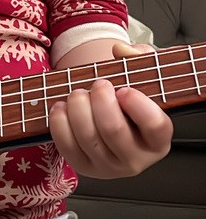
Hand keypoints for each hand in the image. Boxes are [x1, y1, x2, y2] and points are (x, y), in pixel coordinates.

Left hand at [48, 42, 172, 178]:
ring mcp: (108, 167)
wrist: (112, 119)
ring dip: (78, 107)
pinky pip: (66, 145)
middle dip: (100, 100)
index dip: (138, 104)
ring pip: (87, 137)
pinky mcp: (83, 167)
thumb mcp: (143, 76)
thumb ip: (139, 57)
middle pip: (114, 130)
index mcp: (158, 139)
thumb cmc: (129, 99)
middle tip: (98, 84)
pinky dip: (59, 121)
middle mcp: (136, 159)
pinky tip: (62, 106)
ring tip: (78, 93)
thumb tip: (120, 50)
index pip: (154, 125)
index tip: (124, 89)